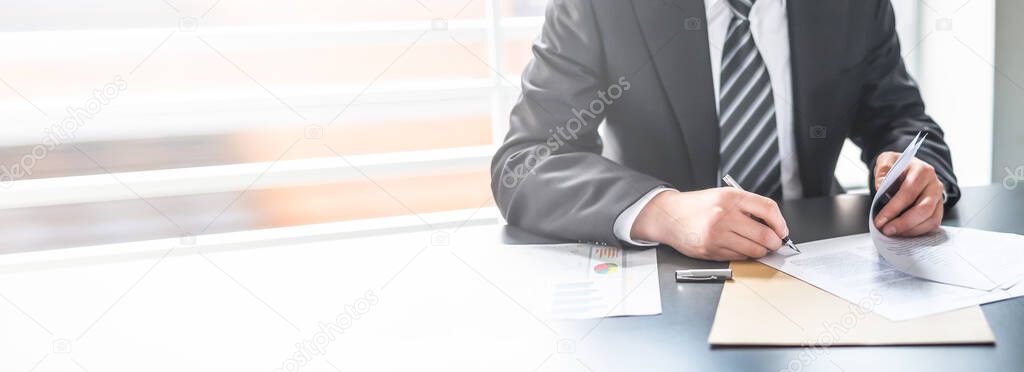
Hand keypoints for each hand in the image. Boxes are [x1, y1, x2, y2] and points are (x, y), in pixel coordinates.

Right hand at [631, 188, 788, 260]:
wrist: (669, 216)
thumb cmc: (698, 206)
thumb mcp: (723, 196)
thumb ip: (747, 207)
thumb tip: (774, 225)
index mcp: (730, 197)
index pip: (768, 209)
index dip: (780, 223)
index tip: (782, 230)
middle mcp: (724, 215)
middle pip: (765, 234)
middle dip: (775, 242)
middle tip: (775, 242)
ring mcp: (717, 234)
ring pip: (754, 250)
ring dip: (761, 251)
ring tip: (758, 246)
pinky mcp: (711, 250)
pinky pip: (739, 257)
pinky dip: (744, 255)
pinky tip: (739, 247)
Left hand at [873, 151, 944, 236]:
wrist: (909, 167)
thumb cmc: (898, 166)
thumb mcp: (887, 160)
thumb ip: (883, 171)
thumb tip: (881, 186)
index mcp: (922, 171)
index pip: (908, 192)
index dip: (894, 209)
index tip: (880, 220)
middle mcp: (934, 184)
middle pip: (923, 209)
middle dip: (903, 223)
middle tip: (886, 230)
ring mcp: (939, 197)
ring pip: (931, 219)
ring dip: (911, 230)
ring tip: (893, 233)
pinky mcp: (939, 208)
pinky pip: (932, 223)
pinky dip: (918, 231)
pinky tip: (903, 232)